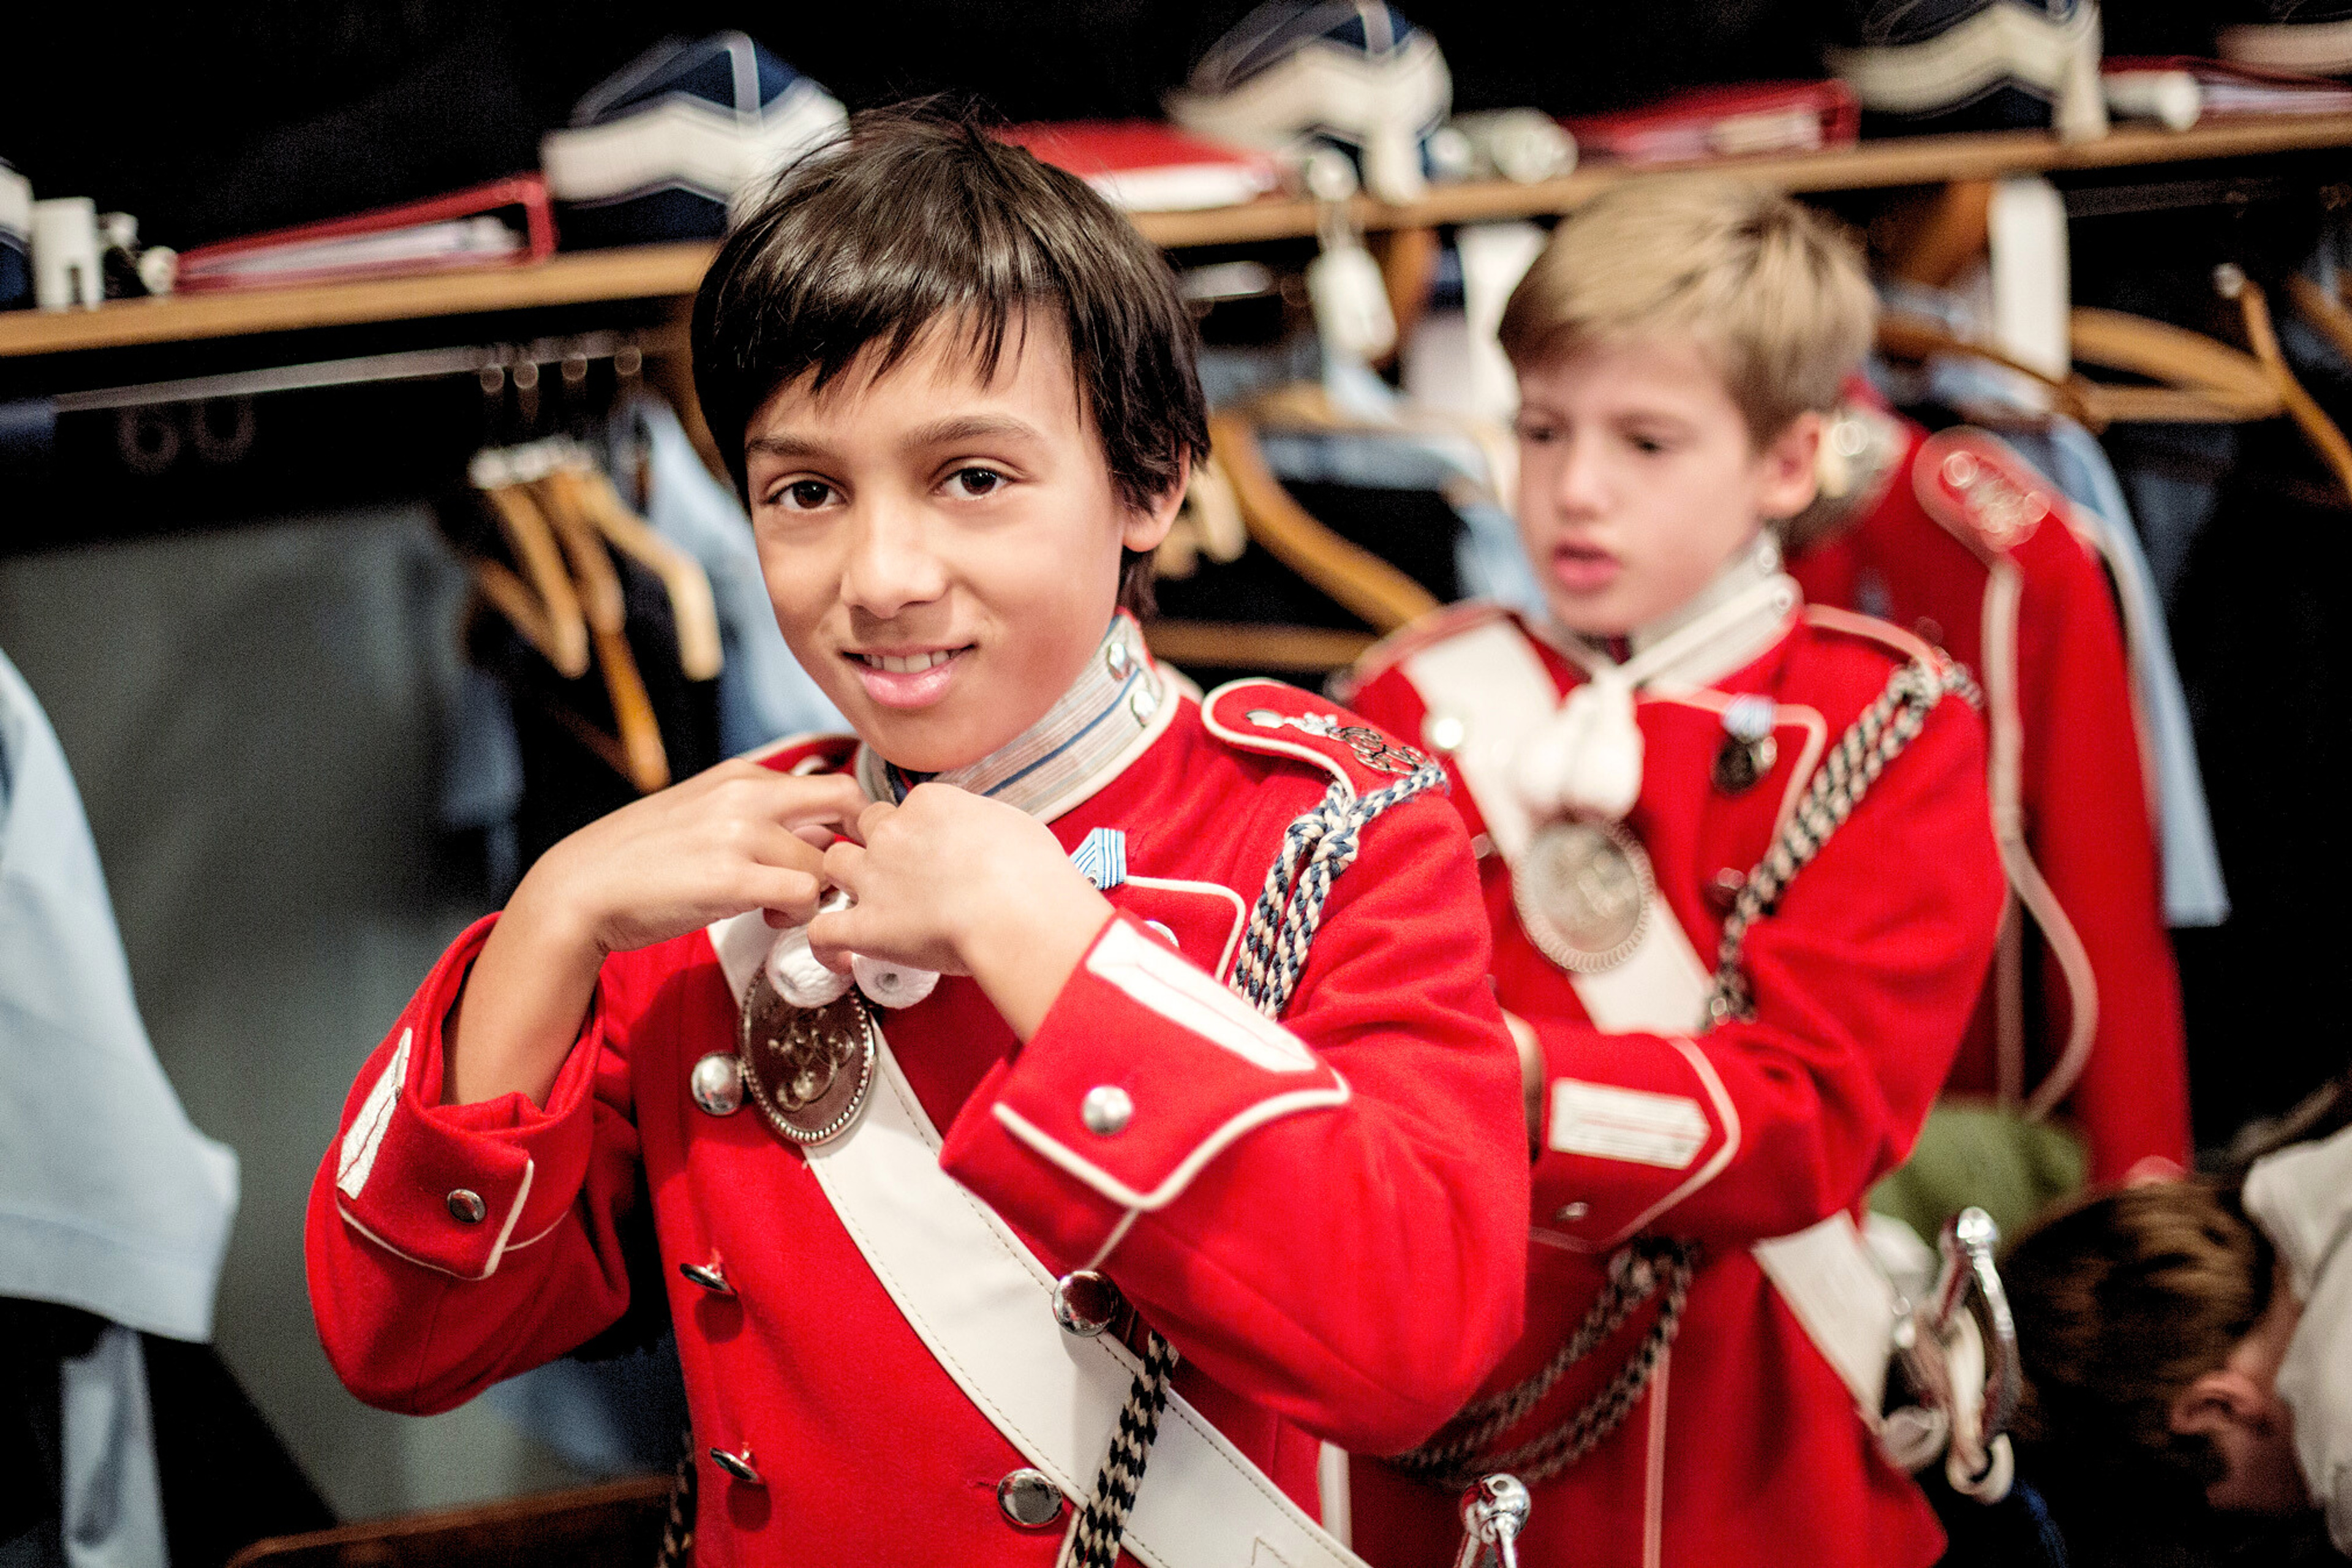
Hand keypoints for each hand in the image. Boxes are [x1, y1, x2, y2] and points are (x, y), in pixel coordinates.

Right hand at [446, 762, 869, 1105]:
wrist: (579, 888)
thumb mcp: (705, 816)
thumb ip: (761, 818)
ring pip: (825, 862)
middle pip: (846, 802)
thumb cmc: (642, 860)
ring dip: (816, 894)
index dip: (849, 824)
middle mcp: (745, 794)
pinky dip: (801, 916)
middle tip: (835, 880)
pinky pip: (803, 895)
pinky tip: (769, 920)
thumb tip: (818, 837)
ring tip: (778, 909)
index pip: (831, 784)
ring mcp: (738, 834)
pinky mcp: (729, 879)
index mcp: (741, 776)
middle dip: (855, 846)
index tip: (837, 856)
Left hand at [810, 783, 1112, 1039]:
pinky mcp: (866, 925)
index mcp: (931, 804)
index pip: (909, 808)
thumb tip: (989, 843)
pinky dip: (825, 945)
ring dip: (845, 881)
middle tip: (902, 875)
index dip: (919, 832)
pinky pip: (822, 931)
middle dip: (879, 847)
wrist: (1018, 912)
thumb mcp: (1016, 827)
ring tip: (865, 903)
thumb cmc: (1032, 873)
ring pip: (834, 864)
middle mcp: (894, 833)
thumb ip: (986, 829)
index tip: (935, 853)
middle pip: (868, 828)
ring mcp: (875, 877)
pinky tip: (841, 956)